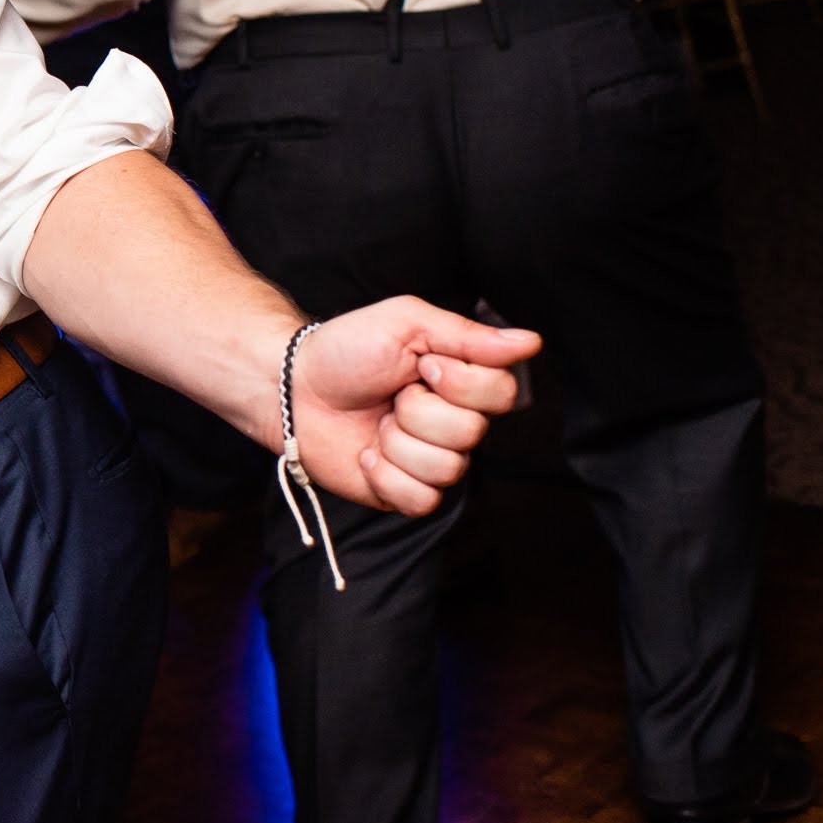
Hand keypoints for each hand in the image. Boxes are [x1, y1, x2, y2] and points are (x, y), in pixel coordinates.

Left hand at [284, 298, 541, 514]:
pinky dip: (386, 476)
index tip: (423, 366)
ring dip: (398, 441)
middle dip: (418, 410)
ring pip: (447, 469)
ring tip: (375, 423)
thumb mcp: (406, 323)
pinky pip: (422, 500)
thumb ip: (467, 335)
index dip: (462, 383)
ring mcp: (429, 460)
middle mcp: (454, 425)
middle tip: (391, 394)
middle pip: (472, 433)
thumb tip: (531, 341)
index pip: (503, 395)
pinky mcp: (403, 492)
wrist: (291, 387)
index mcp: (462, 383)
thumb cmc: (345, 349)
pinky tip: (366, 454)